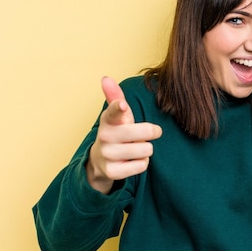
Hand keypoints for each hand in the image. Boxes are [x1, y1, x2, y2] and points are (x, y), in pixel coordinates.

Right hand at [86, 77, 162, 193]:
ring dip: (145, 149)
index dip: (118, 107)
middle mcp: (105, 136)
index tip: (122, 105)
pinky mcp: (112, 172)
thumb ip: (115, 97)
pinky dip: (141, 163)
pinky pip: (142, 165)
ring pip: (146, 149)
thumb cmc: (116, 132)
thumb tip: (105, 78)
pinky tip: (131, 161)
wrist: (100, 161)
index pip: (113, 111)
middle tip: (145, 134)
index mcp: (108, 119)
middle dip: (151, 132)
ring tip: (134, 148)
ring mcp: (107, 155)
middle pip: (145, 132)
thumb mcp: (116, 115)